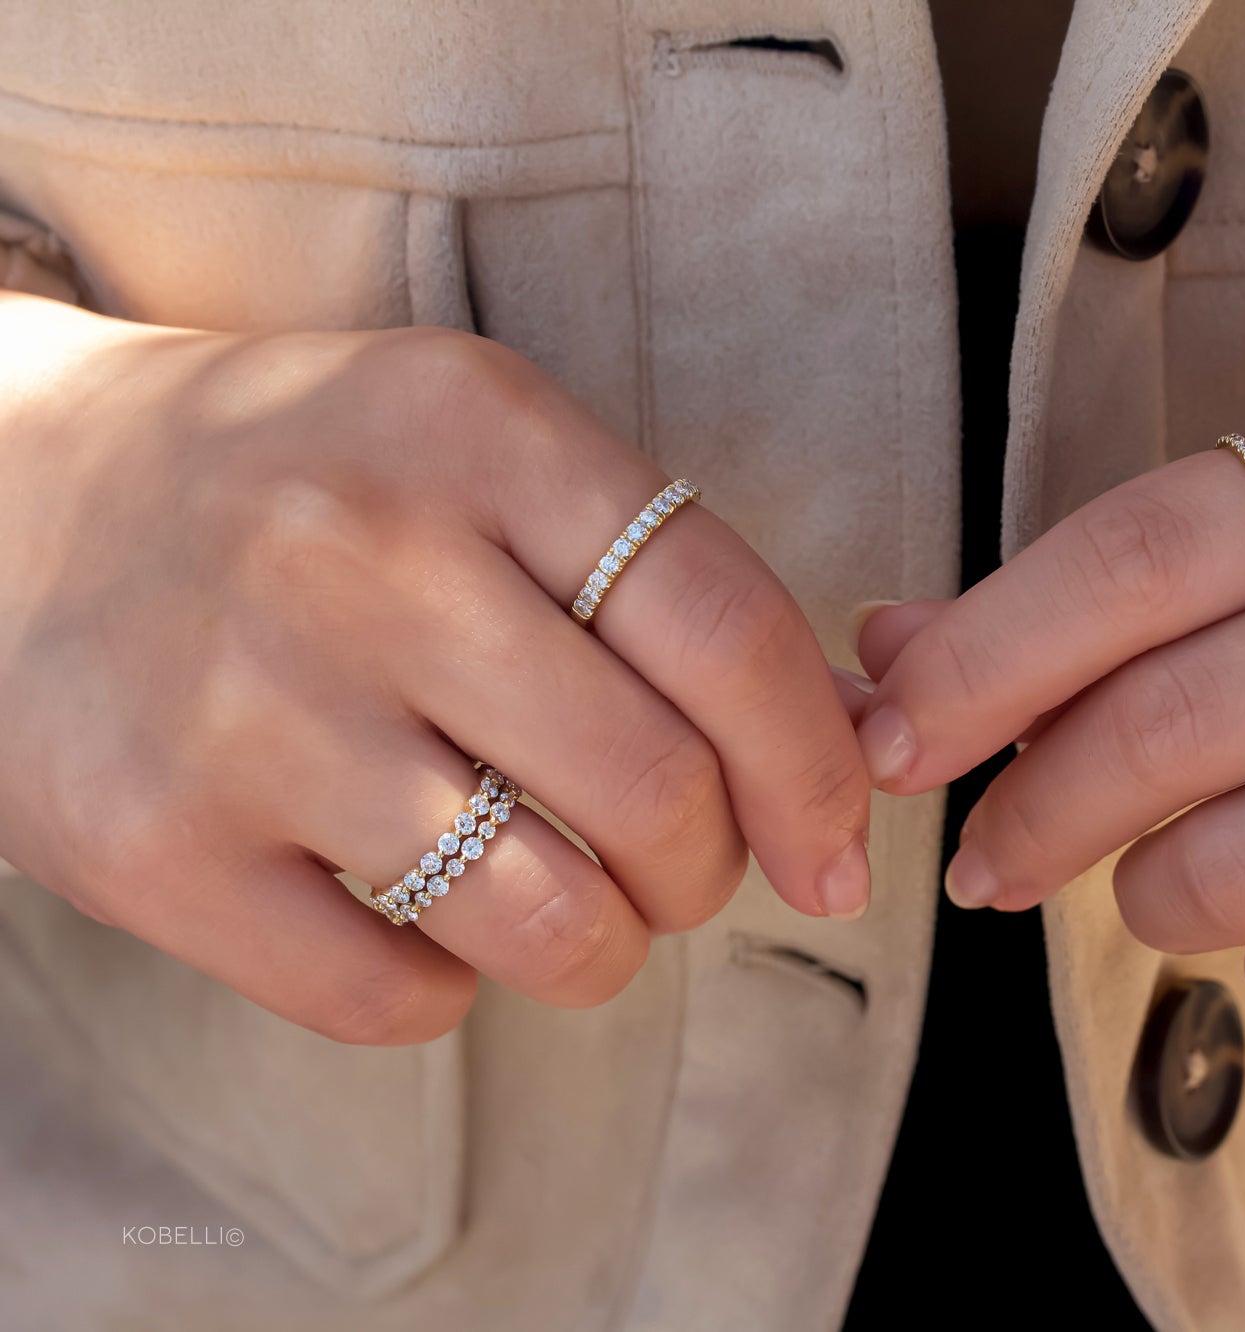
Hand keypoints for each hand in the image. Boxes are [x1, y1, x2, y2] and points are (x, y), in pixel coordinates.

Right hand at [0, 294, 871, 1043]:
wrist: (13, 501)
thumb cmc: (311, 489)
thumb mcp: (485, 451)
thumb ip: (663, 575)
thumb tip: (857, 732)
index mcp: (479, 431)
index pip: (727, 627)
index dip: (817, 768)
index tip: (837, 846)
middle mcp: (363, 554)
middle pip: (657, 787)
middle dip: (714, 869)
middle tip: (685, 868)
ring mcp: (247, 705)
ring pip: (546, 915)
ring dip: (607, 948)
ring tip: (583, 912)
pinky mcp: (149, 843)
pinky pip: (392, 997)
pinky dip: (456, 993)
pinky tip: (434, 930)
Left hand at [855, 373, 1244, 1048]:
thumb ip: (1114, 597)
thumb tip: (888, 651)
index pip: (1137, 551)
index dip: (981, 659)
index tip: (889, 740)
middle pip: (1163, 720)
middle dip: (1034, 810)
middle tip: (991, 861)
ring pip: (1230, 872)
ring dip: (1166, 896)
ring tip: (1208, 873)